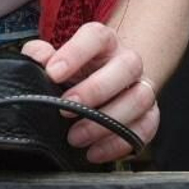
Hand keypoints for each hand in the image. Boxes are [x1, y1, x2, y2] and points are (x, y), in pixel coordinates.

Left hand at [24, 22, 157, 162]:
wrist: (100, 86)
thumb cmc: (75, 73)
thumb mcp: (54, 60)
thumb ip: (40, 55)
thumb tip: (39, 59)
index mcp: (104, 42)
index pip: (97, 36)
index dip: (76, 53)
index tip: (53, 73)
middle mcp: (127, 61)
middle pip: (128, 65)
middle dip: (96, 90)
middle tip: (65, 109)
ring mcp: (142, 87)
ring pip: (141, 97)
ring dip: (107, 121)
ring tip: (75, 137)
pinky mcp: (149, 114)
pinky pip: (147, 127)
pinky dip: (120, 143)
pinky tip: (94, 152)